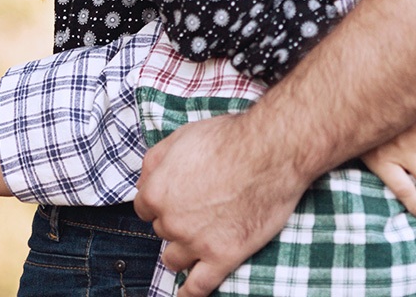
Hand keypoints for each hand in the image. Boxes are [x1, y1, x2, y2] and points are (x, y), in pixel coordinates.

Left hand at [134, 112, 308, 296]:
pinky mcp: (224, 256)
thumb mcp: (182, 135)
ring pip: (174, 259)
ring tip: (202, 240)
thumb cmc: (232, 138)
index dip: (164, 202)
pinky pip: (197, 287)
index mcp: (157, 192)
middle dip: (178, 221)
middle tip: (203, 207)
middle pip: (163, 231)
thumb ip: (155, 161)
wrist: (272, 150)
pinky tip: (185, 295)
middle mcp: (171, 220)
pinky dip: (188, 294)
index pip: (145, 209)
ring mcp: (196, 242)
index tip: (180, 197)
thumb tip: (144, 181)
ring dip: (183, 251)